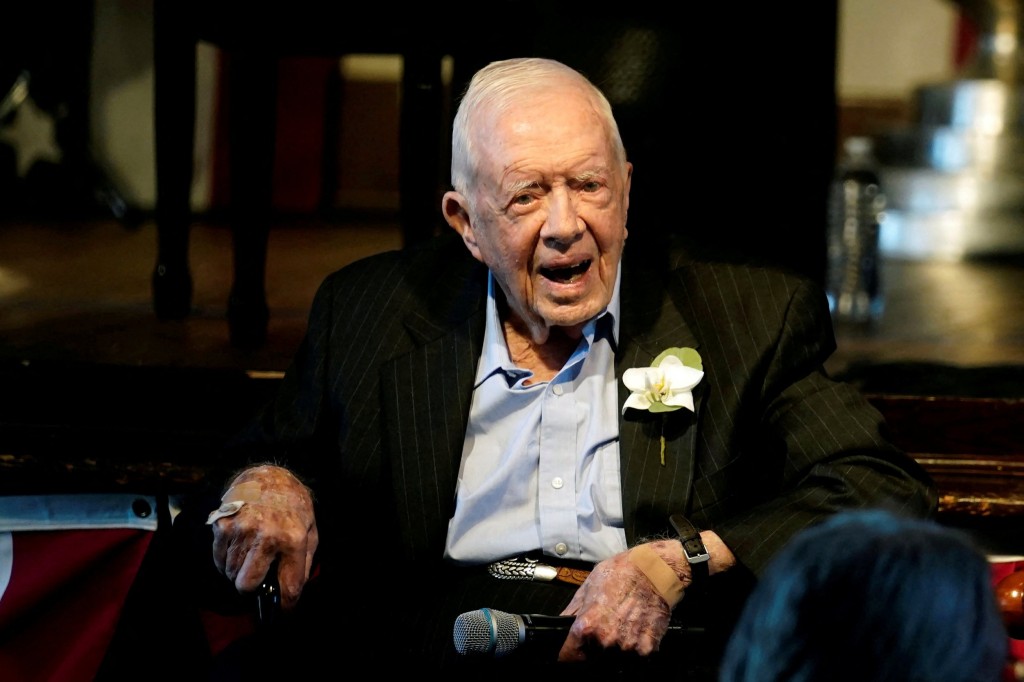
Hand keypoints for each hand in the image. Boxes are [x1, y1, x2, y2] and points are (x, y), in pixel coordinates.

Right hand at [210, 464, 317, 609]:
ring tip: (250, 554)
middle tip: (258, 576)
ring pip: (231, 574)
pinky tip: (238, 547)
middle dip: (252, 587)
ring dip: (239, 571)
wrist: (269, 475)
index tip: (281, 609)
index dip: (284, 604)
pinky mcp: (223, 525)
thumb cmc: (292, 505)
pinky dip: (226, 560)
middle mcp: (265, 535)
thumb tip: (290, 593)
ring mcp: (241, 530)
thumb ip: (302, 562)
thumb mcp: (309, 530)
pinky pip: (218, 559)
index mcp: (292, 539)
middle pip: (247, 585)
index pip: (288, 587)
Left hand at [556, 539, 687, 661]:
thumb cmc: (620, 573)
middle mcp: (606, 640)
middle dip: (594, 650)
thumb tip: (559, 625)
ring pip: (615, 661)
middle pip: (593, 660)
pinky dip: (634, 648)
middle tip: (604, 630)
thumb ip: (571, 612)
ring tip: (622, 627)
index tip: (571, 653)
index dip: (568, 655)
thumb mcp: (588, 587)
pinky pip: (635, 658)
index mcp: (587, 626)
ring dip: (615, 651)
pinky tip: (636, 629)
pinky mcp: (647, 650)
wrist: (655, 570)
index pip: (569, 657)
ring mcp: (628, 648)